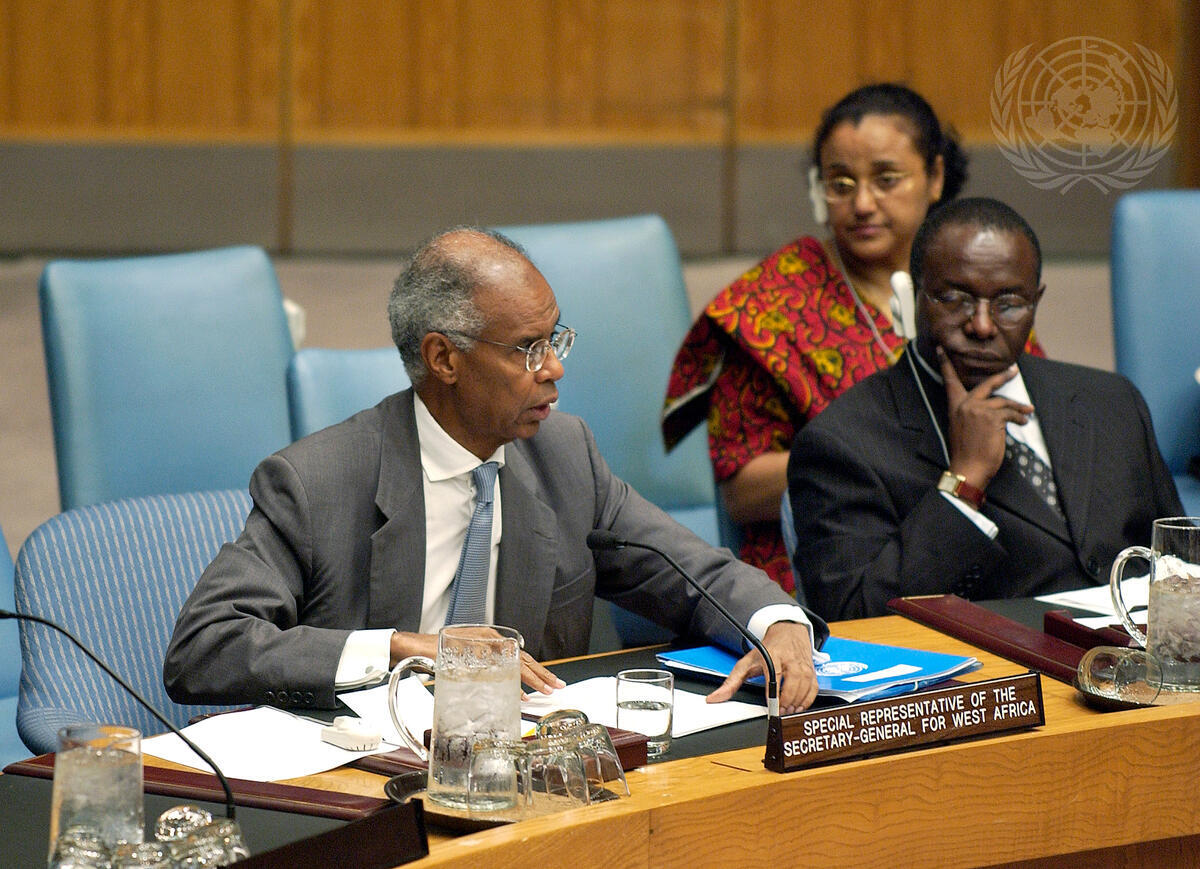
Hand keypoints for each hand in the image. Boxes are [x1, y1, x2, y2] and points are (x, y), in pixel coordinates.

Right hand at [389, 630, 563, 696]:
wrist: (415, 647)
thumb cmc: (441, 654)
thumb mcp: (469, 662)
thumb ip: (487, 670)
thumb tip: (510, 689)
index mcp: (492, 640)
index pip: (521, 656)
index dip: (538, 670)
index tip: (552, 682)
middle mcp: (490, 638)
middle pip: (522, 657)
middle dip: (541, 673)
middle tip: (556, 686)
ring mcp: (480, 642)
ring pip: (513, 660)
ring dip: (530, 677)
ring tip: (543, 689)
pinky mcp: (471, 650)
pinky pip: (493, 666)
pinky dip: (506, 678)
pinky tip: (517, 691)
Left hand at [704, 622, 817, 713]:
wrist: (788, 631)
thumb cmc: (768, 648)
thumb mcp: (746, 662)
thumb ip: (731, 682)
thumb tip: (715, 698)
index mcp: (772, 655)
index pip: (774, 676)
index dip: (774, 694)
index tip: (772, 708)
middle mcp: (790, 659)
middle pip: (792, 684)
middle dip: (786, 702)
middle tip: (780, 712)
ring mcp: (803, 665)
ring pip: (804, 687)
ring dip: (796, 704)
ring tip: (787, 711)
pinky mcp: (812, 671)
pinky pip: (813, 689)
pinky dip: (807, 701)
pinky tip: (798, 706)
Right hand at [940, 348, 1032, 489]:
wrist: (968, 468)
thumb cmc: (965, 453)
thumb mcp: (961, 429)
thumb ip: (970, 415)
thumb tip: (989, 410)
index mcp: (954, 407)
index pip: (950, 381)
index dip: (945, 364)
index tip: (941, 349)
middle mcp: (965, 405)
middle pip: (986, 384)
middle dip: (1002, 377)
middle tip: (1013, 371)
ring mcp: (978, 410)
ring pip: (1003, 401)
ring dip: (1018, 407)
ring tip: (1027, 410)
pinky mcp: (992, 418)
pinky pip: (1011, 413)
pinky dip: (1020, 417)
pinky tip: (1024, 421)